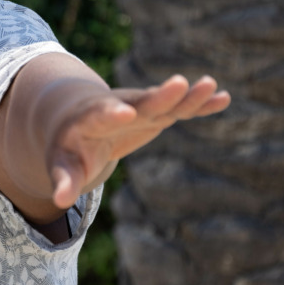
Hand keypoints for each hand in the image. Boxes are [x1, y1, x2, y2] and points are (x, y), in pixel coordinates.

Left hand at [46, 75, 230, 208]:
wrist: (76, 117)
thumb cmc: (67, 147)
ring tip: (211, 85)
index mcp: (89, 120)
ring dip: (187, 96)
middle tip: (178, 83)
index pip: (100, 115)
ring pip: (165, 102)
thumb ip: (64, 179)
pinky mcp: (155, 113)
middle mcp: (118, 108)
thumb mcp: (61, 164)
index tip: (124, 113)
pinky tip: (224, 98)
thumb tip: (60, 200)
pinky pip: (179, 109)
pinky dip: (199, 105)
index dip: (111, 114)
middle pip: (139, 102)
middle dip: (158, 96)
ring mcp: (139, 109)